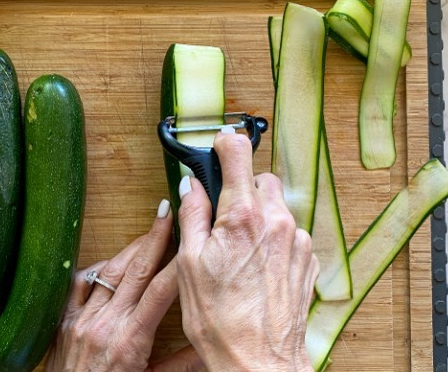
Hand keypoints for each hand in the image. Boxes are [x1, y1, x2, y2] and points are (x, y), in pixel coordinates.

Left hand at [45, 200, 183, 371]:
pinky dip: (95, 269)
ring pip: (108, 272)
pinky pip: (78, 284)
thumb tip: (212, 346)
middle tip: (167, 212)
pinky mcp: (62, 321)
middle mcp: (105, 324)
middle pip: (135, 270)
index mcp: (131, 341)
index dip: (177, 260)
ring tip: (147, 231)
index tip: (188, 236)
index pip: (162, 290)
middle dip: (153, 238)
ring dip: (129, 249)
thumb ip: (182, 364)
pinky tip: (109, 262)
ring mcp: (80, 319)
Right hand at [175, 132, 318, 370]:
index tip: (217, 146)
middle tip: (220, 216)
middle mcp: (276, 222)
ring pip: (276, 208)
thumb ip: (192, 215)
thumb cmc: (219, 320)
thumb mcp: (189, 263)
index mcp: (243, 217)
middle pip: (261, 180)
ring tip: (235, 251)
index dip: (224, 145)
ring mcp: (296, 242)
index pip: (238, 154)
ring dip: (256, 216)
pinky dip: (271, 239)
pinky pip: (288, 233)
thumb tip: (190, 187)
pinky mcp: (307, 261)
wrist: (259, 361)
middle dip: (240, 189)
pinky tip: (254, 267)